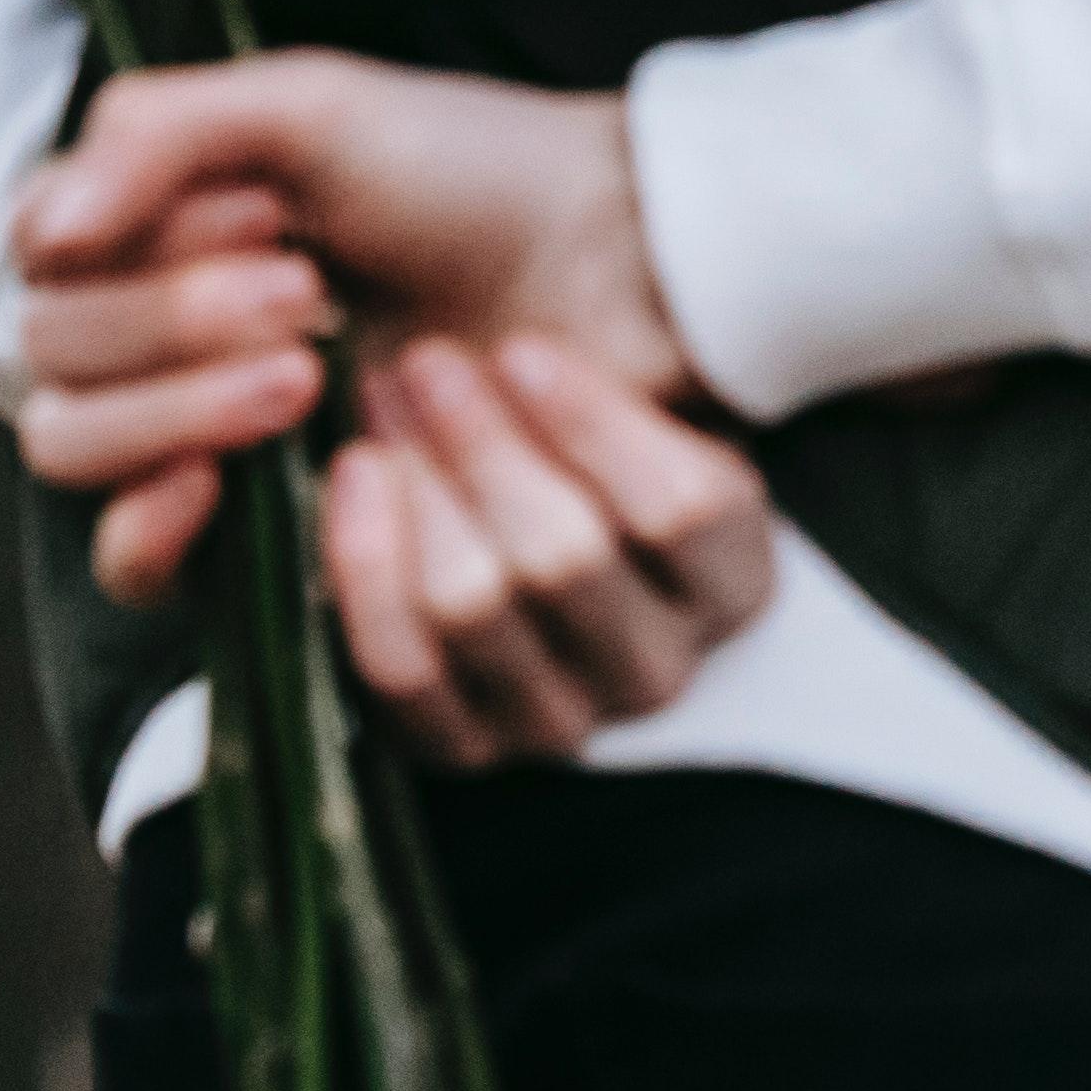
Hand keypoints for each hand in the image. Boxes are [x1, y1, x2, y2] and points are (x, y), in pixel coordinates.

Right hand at [13, 50, 693, 598]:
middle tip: (310, 292)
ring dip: (175, 405)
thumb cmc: (466, 171)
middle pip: (52, 358)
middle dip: (171, 319)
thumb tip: (46, 234)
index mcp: (152, 227)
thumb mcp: (313, 108)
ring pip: (75, 448)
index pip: (43, 260)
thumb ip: (161, 133)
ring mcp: (193, 435)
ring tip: (310, 367)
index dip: (134, 241)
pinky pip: (132, 563)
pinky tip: (216, 483)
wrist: (606, 267)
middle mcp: (151, 335)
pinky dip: (151, 524)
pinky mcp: (248, 527)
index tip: (271, 211)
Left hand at [322, 332, 777, 767]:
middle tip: (427, 361)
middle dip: (480, 442)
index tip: (520, 349)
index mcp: (735, 583)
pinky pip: (400, 664)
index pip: (681, 511)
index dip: (592, 424)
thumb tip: (524, 343)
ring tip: (386, 400)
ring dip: (416, 484)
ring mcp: (560, 722)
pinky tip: (355, 474)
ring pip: (472, 605)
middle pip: (563, 557)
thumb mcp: (647, 418)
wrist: (548, 561)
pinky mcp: (465, 747)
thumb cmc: (600, 461)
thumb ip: (610, 389)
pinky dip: (365, 562)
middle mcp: (657, 670)